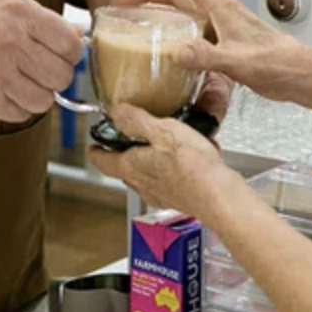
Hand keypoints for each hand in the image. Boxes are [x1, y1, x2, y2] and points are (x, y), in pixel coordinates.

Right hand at [0, 0, 82, 121]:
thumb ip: (43, 16)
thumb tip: (79, 34)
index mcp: (19, 12)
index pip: (70, 43)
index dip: (71, 53)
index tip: (64, 54)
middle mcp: (10, 41)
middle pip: (61, 75)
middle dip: (57, 75)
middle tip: (44, 70)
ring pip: (44, 100)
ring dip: (38, 94)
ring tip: (24, 81)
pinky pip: (21, 114)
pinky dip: (18, 107)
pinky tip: (7, 91)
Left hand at [88, 104, 244, 224]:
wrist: (219, 197)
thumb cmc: (192, 166)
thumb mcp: (162, 130)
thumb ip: (136, 120)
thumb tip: (116, 112)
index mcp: (132, 166)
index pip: (103, 161)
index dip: (95, 152)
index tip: (92, 146)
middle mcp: (142, 184)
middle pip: (123, 170)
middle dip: (122, 156)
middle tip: (126, 141)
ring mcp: (160, 194)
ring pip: (145, 177)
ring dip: (147, 164)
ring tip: (158, 147)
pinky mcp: (178, 199)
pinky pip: (167, 183)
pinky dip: (169, 171)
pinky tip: (185, 161)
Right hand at [114, 0, 311, 106]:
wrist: (301, 76)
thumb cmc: (279, 64)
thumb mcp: (240, 62)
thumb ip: (209, 57)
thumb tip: (178, 52)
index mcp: (221, 8)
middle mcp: (219, 13)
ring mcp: (222, 27)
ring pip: (185, 12)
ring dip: (161, 11)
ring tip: (139, 19)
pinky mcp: (226, 43)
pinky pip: (194, 31)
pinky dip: (176, 33)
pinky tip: (168, 48)